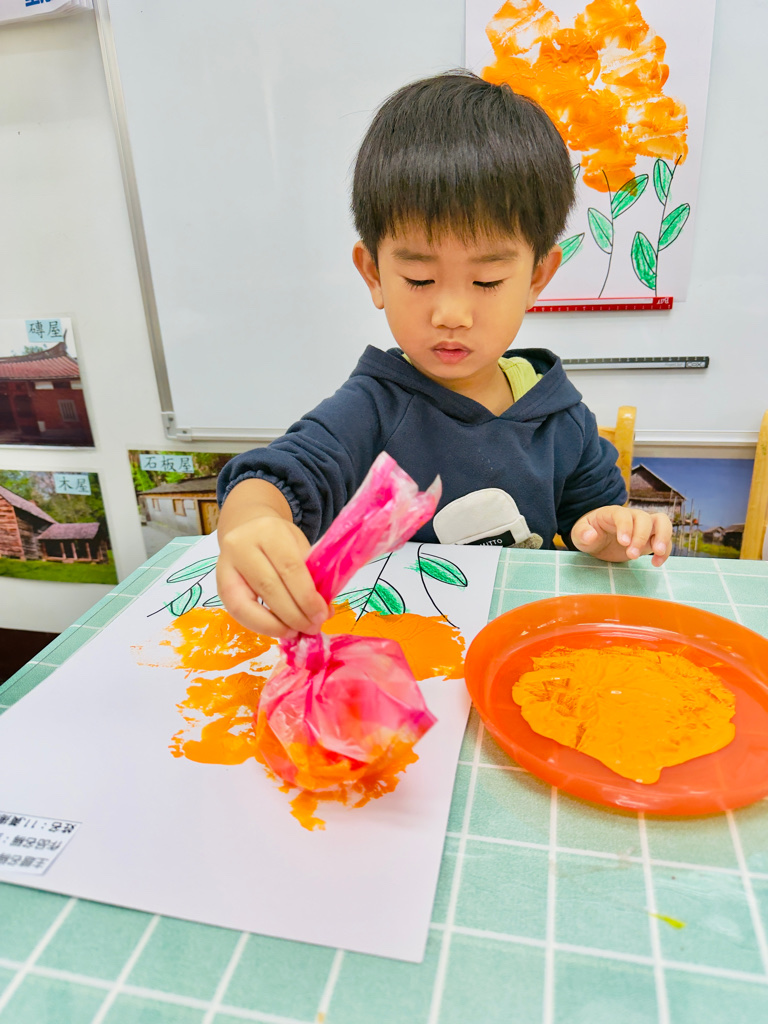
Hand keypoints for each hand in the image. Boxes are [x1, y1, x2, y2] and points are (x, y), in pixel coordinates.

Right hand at [216, 514, 328, 638]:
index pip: (290, 567)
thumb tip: (324, 613)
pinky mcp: (219, 586)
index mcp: (269, 531)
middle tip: (312, 627)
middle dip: (294, 615)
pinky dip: (261, 626)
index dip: (307, 596)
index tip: (322, 615)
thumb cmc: (279, 539)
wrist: (248, 528)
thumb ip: (311, 576)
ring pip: (248, 604)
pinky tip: (280, 629)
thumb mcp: (299, 546)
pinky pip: (238, 613)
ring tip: (297, 632)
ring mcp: (224, 566)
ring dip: (276, 625)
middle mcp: (241, 545)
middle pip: (269, 587)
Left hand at [571, 506, 671, 566]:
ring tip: (656, 554)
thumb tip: (591, 536)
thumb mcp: (579, 534)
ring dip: (662, 537)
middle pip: (645, 518)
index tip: (623, 543)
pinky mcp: (650, 538)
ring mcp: (643, 526)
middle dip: (641, 537)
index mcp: (613, 513)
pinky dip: (665, 550)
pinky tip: (656, 563)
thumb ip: (582, 533)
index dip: (625, 527)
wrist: (598, 539)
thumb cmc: (588, 533)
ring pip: (662, 522)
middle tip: (632, 555)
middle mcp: (631, 516)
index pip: (623, 515)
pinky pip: (665, 539)